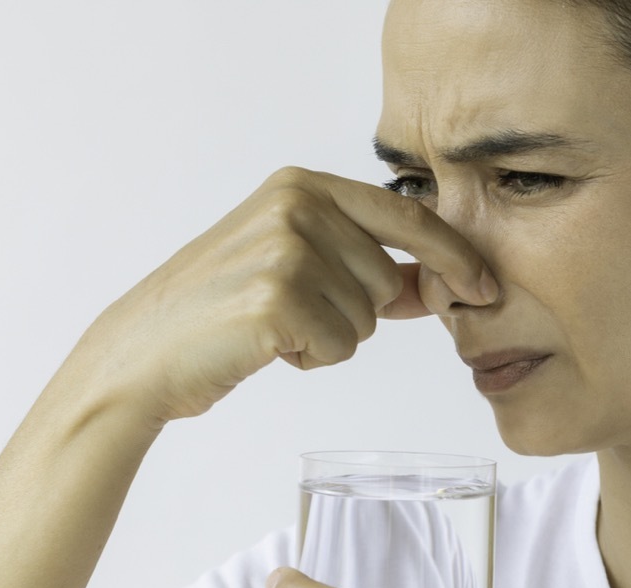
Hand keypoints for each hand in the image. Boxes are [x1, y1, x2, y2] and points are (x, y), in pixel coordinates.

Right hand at [65, 167, 495, 425]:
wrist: (143, 353)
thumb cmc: (220, 312)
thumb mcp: (294, 265)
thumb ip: (364, 264)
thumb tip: (436, 282)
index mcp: (302, 185)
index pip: (407, 216)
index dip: (454, 255)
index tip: (486, 285)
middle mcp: (297, 205)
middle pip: (388, 280)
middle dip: (352, 312)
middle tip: (291, 312)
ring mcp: (286, 248)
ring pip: (367, 319)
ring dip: (329, 338)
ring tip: (273, 327)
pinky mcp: (278, 297)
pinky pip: (341, 346)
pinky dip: (310, 359)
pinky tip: (265, 346)